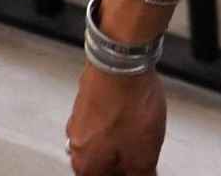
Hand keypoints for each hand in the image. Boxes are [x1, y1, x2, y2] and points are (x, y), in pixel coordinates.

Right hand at [64, 58, 166, 174]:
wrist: (122, 57)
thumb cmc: (128, 104)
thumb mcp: (144, 154)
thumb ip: (141, 174)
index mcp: (86, 166)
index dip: (126, 173)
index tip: (139, 167)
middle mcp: (76, 143)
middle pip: (101, 163)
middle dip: (123, 159)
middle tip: (143, 150)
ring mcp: (79, 116)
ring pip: (102, 137)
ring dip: (121, 137)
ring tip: (142, 126)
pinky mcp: (88, 94)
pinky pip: (104, 114)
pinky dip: (119, 115)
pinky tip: (134, 107)